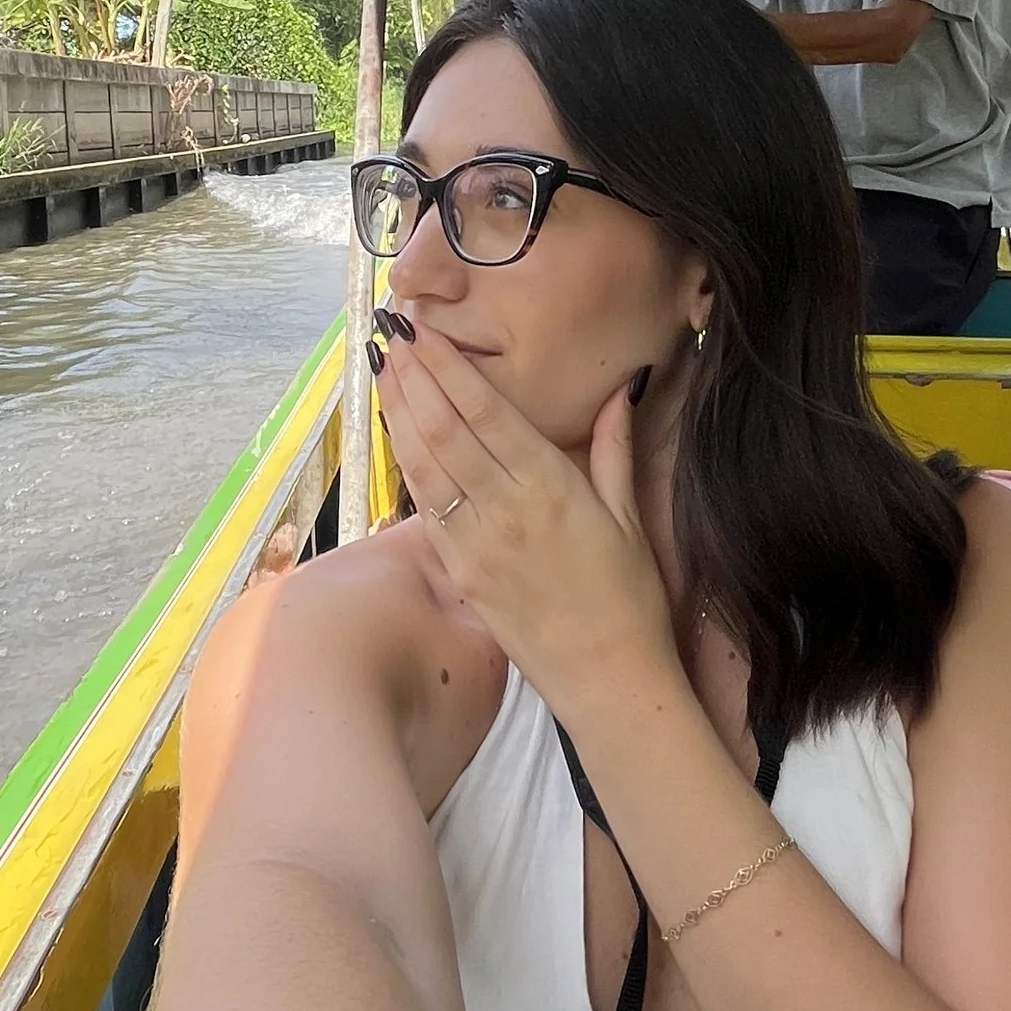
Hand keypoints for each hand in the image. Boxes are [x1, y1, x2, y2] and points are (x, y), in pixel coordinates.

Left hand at [373, 319, 680, 725]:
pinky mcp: (461, 573)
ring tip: (381, 369)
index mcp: (552, 487)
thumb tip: (621, 388)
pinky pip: (426, 508)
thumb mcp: (629, 517)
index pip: (488, 412)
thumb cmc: (628, 599)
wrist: (607, 678)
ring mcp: (477, 542)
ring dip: (398, 412)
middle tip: (391, 334)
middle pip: (446, 428)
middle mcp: (507, 508)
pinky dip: (406, 464)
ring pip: (425, 464)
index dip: (450, 368)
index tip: (425, 332)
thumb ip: (615, 448)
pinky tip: (395, 435)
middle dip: (415, 377)